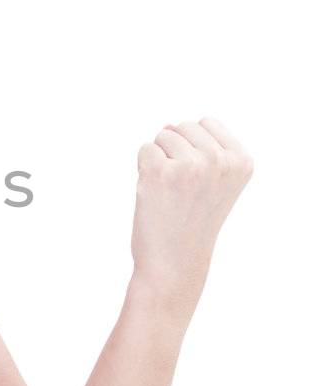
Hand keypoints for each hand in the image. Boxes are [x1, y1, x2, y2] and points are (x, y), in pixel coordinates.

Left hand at [130, 118, 253, 306]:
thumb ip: (200, 146)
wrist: (175, 261)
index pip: (206, 123)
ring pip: (162, 136)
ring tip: (170, 193)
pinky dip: (143, 170)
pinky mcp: (160, 171)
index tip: (200, 182)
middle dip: (175, 152)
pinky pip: (144, 150)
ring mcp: (191, 165)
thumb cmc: (191, 220)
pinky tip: (156, 194)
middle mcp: (220, 161)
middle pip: (183, 126)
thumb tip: (167, 125)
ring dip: (160, 161)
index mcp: (242, 161)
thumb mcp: (213, 180)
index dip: (195, 148)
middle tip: (182, 190)